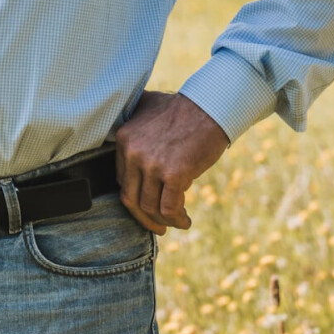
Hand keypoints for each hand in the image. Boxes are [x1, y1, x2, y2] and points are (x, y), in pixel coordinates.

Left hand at [113, 90, 229, 234]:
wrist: (211, 106)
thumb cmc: (183, 109)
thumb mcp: (146, 107)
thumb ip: (133, 120)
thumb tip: (126, 132)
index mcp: (124, 139)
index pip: (122, 179)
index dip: (135, 197)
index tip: (146, 205)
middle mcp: (133, 152)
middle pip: (131, 197)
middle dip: (143, 217)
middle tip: (156, 226)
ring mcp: (152, 164)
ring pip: (150, 206)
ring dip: (163, 221)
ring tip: (176, 223)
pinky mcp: (175, 174)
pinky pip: (169, 208)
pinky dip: (176, 219)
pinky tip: (185, 221)